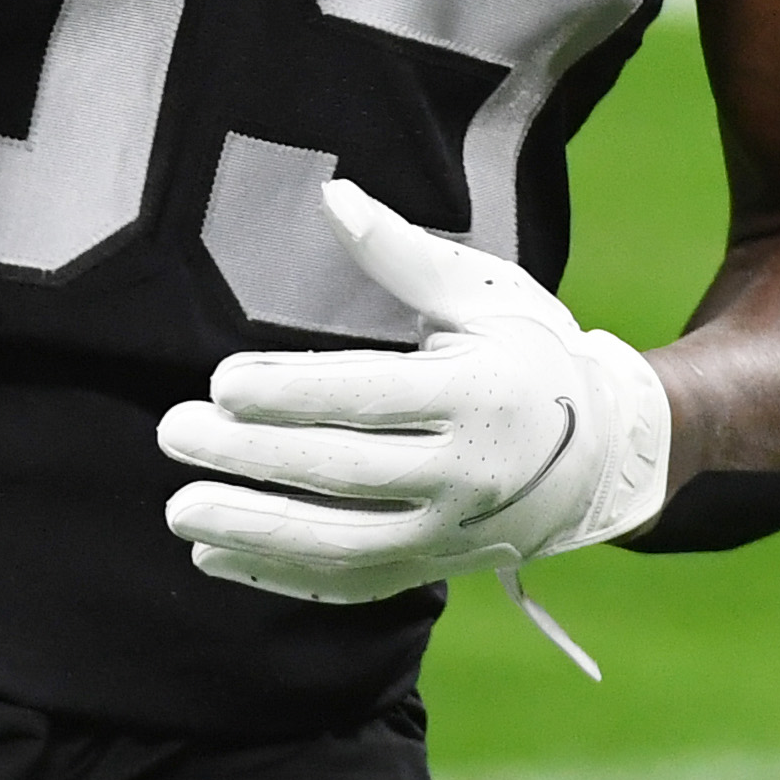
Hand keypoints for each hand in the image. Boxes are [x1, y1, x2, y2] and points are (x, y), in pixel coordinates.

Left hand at [156, 182, 676, 604]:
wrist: (607, 451)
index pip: (368, 398)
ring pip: (339, 544)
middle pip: (341, 472)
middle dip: (249, 456)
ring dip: (252, 529)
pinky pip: (351, 583)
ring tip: (179, 508)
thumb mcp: (485, 293)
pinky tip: (216, 554)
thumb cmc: (533, 354)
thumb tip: (333, 197)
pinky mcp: (434, 568)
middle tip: (172, 430)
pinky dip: (280, 576)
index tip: (221, 382)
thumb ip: (403, 252)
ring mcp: (451, 534)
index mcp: (480, 395)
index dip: (291, 393)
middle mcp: (467, 474)